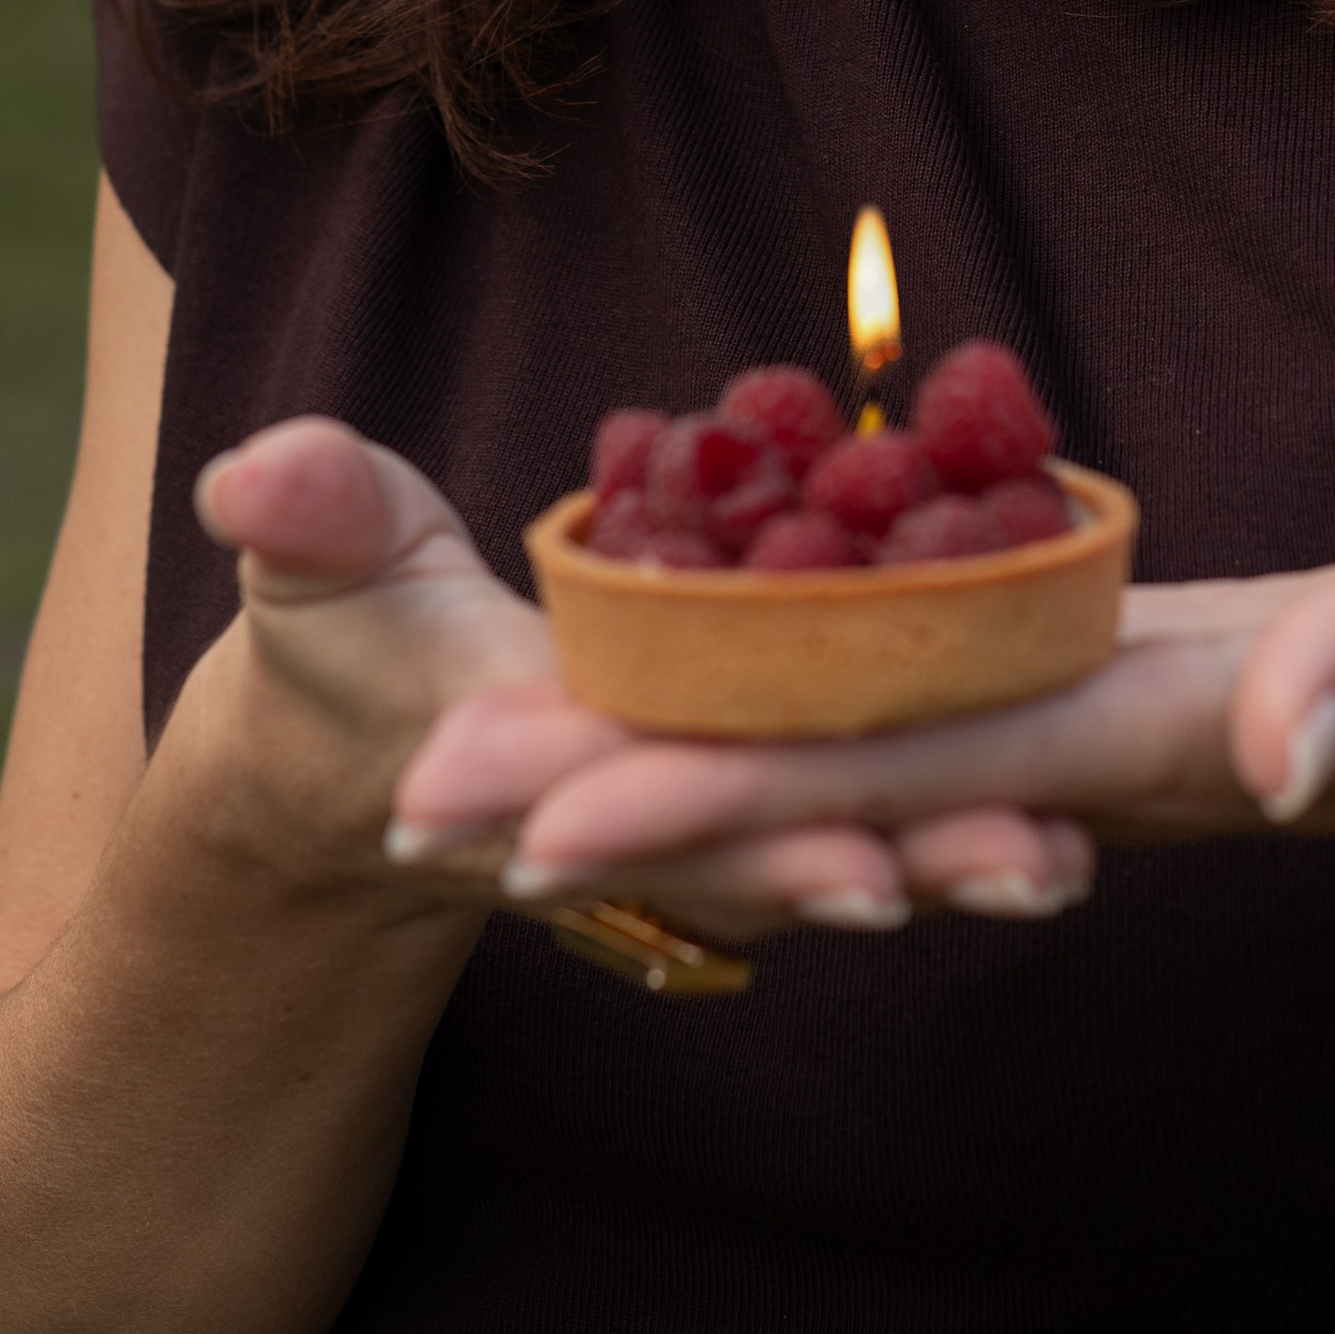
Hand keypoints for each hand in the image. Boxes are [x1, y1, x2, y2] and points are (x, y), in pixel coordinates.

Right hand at [177, 418, 1090, 944]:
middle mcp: (637, 820)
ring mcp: (700, 823)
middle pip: (787, 844)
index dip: (753, 827)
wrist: (368, 748)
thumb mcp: (317, 564)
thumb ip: (304, 511)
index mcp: (540, 763)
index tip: (854, 857)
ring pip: (842, 843)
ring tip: (1076, 866)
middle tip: (1039, 868)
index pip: (655, 798)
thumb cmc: (348, 633)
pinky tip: (1080, 825)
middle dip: (906, 861)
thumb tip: (254, 466)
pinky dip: (956, 821)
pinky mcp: (754, 796)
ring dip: (959, 861)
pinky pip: (865, 812)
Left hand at [393, 501, 1334, 918]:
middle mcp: (1055, 753)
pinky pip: (883, 722)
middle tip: (410, 810)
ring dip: (658, 773)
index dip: (707, 791)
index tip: (536, 822)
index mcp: (1123, 734)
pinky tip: (661, 708)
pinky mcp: (1065, 699)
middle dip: (614, 797)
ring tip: (482, 785)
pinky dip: (758, 727)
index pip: (877, 773)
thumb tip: (1276, 740)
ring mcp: (1052, 733)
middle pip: (805, 783)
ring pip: (823, 759)